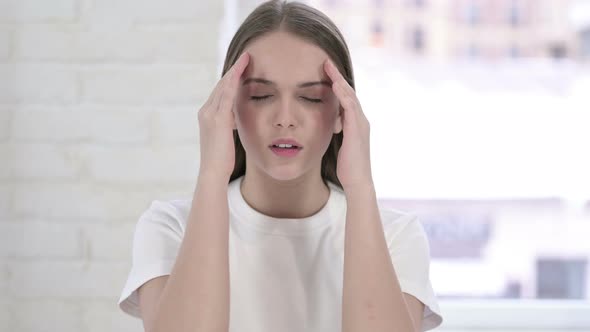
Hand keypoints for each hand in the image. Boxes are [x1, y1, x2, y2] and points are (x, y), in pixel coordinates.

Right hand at [198, 52, 249, 180]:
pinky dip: (234, 81)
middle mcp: (205, 111)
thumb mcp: (225, 138)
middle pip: (221, 85)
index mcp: (207, 116)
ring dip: (235, 71)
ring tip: (246, 59)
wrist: (212, 173)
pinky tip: (242, 72)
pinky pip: (227, 95)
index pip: (220, 92)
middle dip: (233, 70)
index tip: (241, 68)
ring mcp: (210, 114)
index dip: (231, 79)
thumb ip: (229, 125)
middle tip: (246, 57)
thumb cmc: (221, 161)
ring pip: (224, 86)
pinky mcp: (217, 119)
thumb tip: (236, 120)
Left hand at [323, 59, 373, 191]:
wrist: (358, 181)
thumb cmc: (348, 166)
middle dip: (337, 76)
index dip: (337, 84)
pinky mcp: (356, 128)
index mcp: (356, 123)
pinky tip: (334, 84)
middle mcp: (360, 119)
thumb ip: (337, 131)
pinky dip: (342, 93)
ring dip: (339, 80)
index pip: (346, 98)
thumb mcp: (341, 144)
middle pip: (349, 92)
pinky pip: (350, 106)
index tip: (326, 72)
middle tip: (326, 61)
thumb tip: (331, 124)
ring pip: (350, 95)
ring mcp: (360, 123)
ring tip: (328, 67)